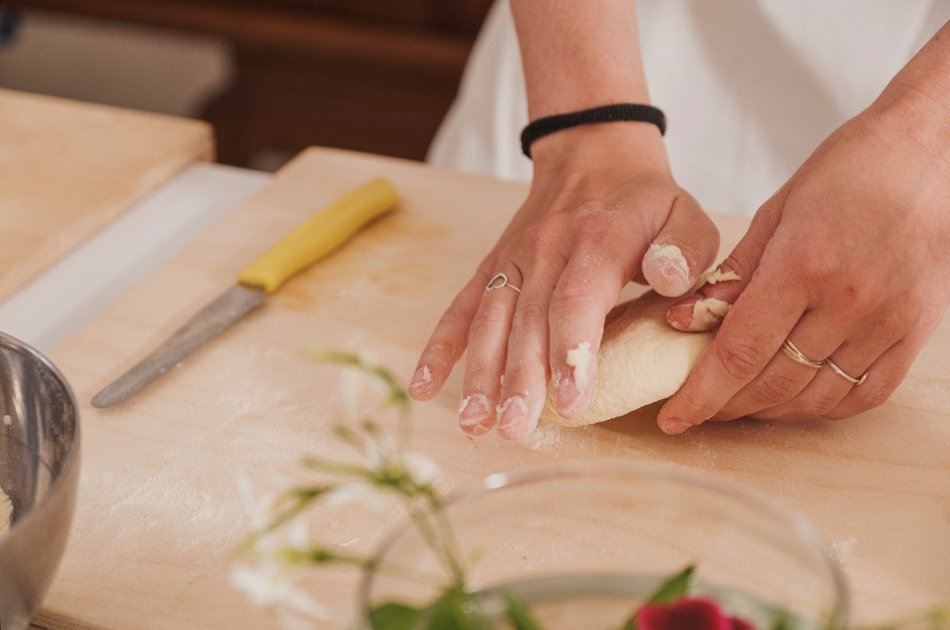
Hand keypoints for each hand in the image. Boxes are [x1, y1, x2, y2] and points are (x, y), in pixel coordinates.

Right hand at [411, 124, 718, 438]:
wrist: (592, 153)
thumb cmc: (645, 201)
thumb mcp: (686, 214)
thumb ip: (685, 249)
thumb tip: (667, 279)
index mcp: (598, 239)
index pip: (578, 298)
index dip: (571, 350)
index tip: (571, 399)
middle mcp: (546, 249)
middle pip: (527, 320)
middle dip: (519, 378)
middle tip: (515, 428)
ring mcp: (513, 259)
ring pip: (491, 320)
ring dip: (480, 372)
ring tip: (475, 422)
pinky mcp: (492, 268)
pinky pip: (461, 308)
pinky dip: (441, 346)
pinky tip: (424, 386)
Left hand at [660, 85, 949, 432]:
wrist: (936, 150)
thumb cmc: (851, 169)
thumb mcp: (777, 210)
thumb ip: (733, 273)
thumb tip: (684, 321)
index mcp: (803, 265)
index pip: (739, 352)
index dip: (700, 395)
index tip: (673, 420)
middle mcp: (848, 301)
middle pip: (774, 383)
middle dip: (727, 407)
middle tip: (700, 409)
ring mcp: (888, 321)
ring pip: (817, 397)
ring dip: (771, 410)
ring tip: (740, 403)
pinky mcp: (916, 331)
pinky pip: (866, 393)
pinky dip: (824, 406)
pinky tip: (796, 399)